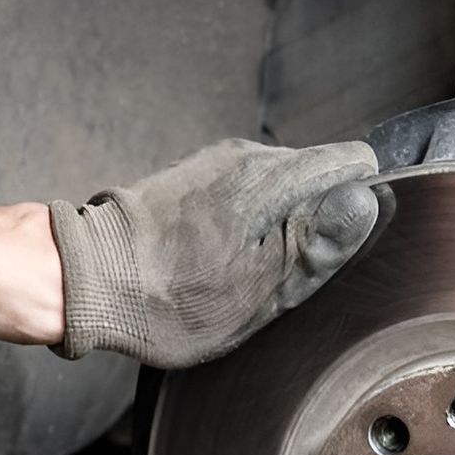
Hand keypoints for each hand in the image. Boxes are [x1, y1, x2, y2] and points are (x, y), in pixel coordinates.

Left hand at [47, 138, 379, 368]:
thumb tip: (367, 203)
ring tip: (258, 271)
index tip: (340, 247)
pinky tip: (230, 259)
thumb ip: (320, 243)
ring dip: (285, 223)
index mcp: (274, 177)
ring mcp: (219, 162)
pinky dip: (255, 222)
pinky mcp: (196, 176)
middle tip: (295, 273)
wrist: (87, 280)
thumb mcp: (264, 288)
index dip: (361, 205)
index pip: (354, 163)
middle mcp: (249, 156)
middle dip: (322, 218)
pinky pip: (251, 192)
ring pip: (285, 185)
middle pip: (321, 175)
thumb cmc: (173, 298)